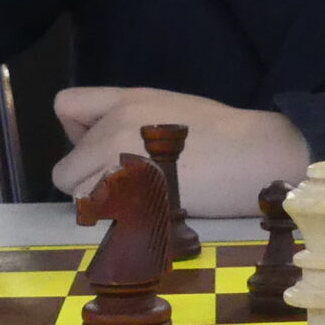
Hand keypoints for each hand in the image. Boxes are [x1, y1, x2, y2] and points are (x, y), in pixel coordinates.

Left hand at [52, 87, 308, 216]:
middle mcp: (113, 126)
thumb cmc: (229, 137)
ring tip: (143, 203)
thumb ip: (133, 121)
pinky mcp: (131, 194)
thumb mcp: (173, 110)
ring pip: (80, 198)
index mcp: (126, 101)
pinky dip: (119, 223)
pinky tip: (150, 215)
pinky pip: (103, 219)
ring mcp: (120, 161)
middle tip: (132, 187)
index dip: (76, 133)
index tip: (101, 148)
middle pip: (65, 170)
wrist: (258, 155)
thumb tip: (112, 148)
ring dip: (105, 207)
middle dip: (90, 181)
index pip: (65, 106)